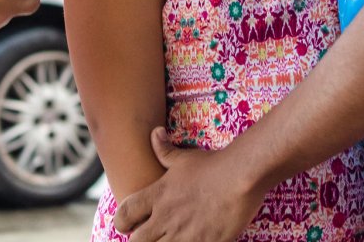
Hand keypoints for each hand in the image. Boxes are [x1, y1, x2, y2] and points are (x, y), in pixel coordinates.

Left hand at [114, 128, 263, 241]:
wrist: (241, 177)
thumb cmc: (213, 165)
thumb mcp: (184, 157)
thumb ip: (164, 149)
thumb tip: (155, 133)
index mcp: (158, 195)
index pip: (125, 214)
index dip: (122, 222)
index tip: (127, 225)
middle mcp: (166, 217)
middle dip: (140, 240)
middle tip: (150, 235)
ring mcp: (184, 234)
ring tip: (171, 238)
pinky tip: (193, 240)